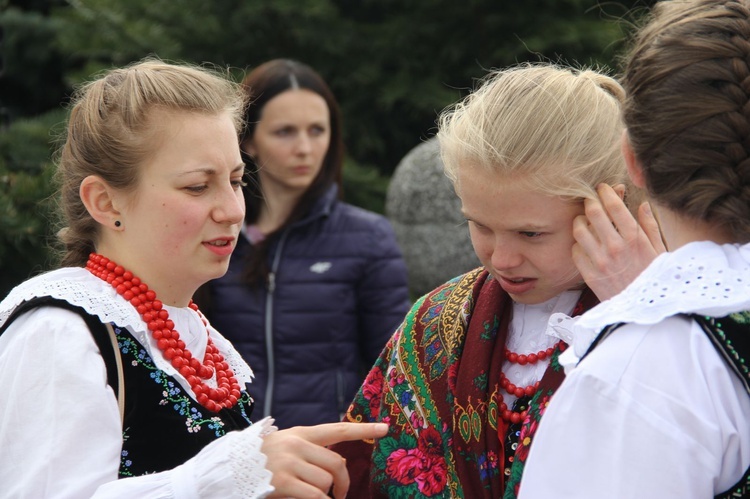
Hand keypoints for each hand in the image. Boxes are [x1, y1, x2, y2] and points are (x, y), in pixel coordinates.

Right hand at [263, 422, 387, 498]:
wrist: (221, 472)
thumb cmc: (254, 464)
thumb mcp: (281, 449)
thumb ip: (307, 451)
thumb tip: (337, 464)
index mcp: (298, 433)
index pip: (337, 429)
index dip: (363, 429)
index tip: (386, 427)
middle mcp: (295, 443)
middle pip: (336, 462)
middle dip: (341, 482)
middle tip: (339, 495)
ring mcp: (288, 462)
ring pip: (325, 481)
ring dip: (324, 496)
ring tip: (310, 497)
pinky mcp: (282, 481)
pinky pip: (315, 496)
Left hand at [572, 184, 665, 300]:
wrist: (646, 309)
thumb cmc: (656, 277)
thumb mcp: (660, 250)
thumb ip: (649, 225)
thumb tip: (642, 204)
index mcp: (634, 238)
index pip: (614, 206)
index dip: (605, 192)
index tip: (602, 188)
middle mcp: (615, 247)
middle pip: (593, 213)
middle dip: (590, 202)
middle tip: (590, 200)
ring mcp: (600, 261)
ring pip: (579, 230)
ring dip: (580, 222)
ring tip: (585, 221)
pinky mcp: (589, 275)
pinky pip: (575, 251)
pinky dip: (578, 244)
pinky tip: (585, 244)